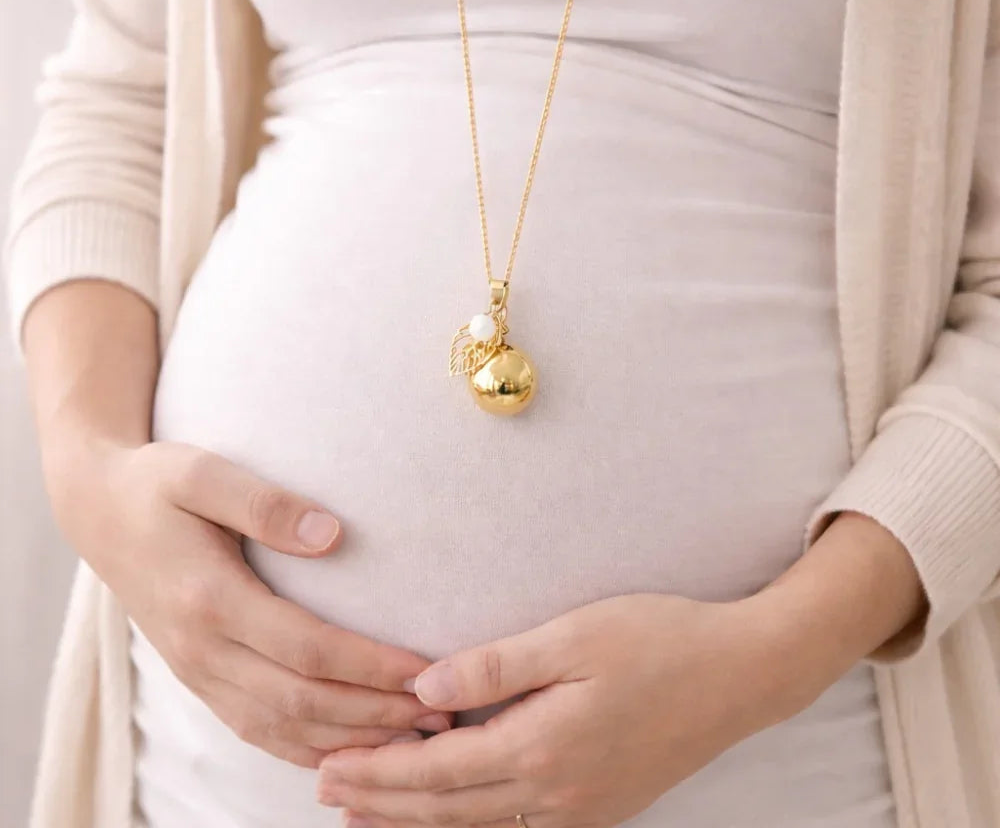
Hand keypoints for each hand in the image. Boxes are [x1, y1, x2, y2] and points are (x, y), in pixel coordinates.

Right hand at [51, 439, 451, 768]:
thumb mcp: (202, 473)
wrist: (97, 513)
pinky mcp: (199, 678)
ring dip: (351, 740)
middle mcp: (202, 650)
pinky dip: (306, 749)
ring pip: (281, 730)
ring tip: (415, 738)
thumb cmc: (156, 484)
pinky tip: (349, 750)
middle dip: (376, 714)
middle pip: (301, 703)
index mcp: (209, 599)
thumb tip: (333, 534)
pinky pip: (256, 730)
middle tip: (441, 713)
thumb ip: (265, 502)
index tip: (426, 669)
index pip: (307, 650)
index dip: (371, 667)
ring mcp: (197, 671)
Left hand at [317, 593, 809, 827]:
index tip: (329, 765)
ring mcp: (580, 809)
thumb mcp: (576, 637)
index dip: (378, 771)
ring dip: (416, 819)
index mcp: (542, 748)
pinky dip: (464, 821)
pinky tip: (451, 811)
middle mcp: (556, 794)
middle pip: (447, 808)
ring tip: (368, 814)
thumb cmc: (660, 640)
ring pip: (476, 825)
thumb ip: (497, 664)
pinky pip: (513, 825)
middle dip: (381, 802)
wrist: (741, 675)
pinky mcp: (599, 806)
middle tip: (326, 792)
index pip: (437, 770)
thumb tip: (424, 685)